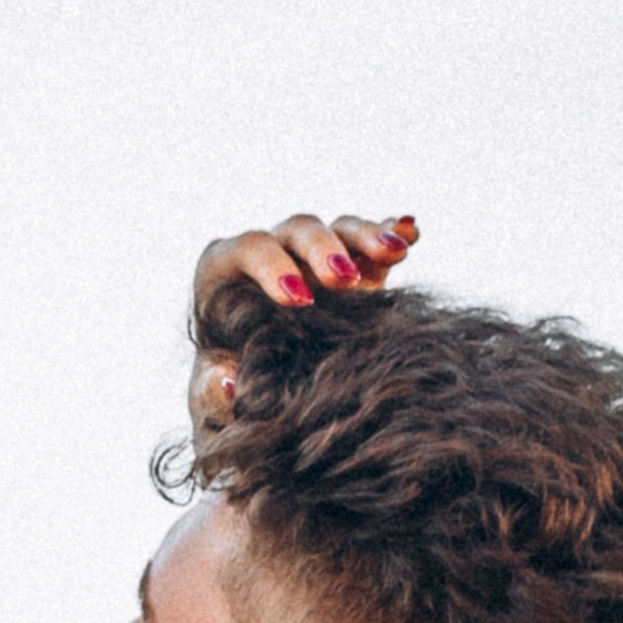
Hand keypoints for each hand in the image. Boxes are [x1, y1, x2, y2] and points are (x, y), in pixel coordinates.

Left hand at [187, 212, 417, 429]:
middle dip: (323, 249)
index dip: (273, 268)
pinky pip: (374, 239)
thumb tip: (227, 383)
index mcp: (226, 271)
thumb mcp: (213, 394)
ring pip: (341, 228)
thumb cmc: (228, 389)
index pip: (250, 249)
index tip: (298, 301)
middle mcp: (273, 254)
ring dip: (367, 236)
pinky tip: (412, 232)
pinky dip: (392, 233)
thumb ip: (211, 390)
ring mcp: (315, 256)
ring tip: (396, 252)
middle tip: (344, 278)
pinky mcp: (354, 266)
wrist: (264, 394)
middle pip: (299, 230)